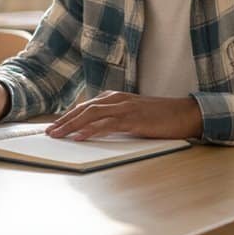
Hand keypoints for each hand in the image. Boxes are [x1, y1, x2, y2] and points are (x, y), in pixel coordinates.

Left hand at [45, 91, 202, 139]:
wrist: (184, 113)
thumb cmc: (159, 116)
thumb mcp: (132, 114)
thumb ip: (114, 118)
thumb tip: (95, 130)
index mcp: (114, 97)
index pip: (85, 106)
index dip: (68, 116)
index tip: (54, 126)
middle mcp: (116, 99)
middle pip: (83, 109)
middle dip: (64, 121)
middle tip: (49, 132)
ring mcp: (124, 108)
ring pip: (90, 115)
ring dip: (71, 125)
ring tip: (58, 135)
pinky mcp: (132, 119)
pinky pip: (107, 125)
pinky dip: (91, 131)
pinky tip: (80, 137)